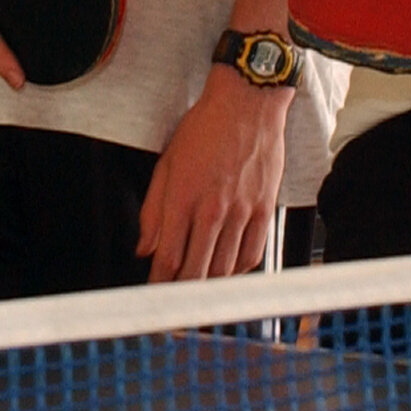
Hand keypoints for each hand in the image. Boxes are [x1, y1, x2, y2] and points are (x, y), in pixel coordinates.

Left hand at [138, 71, 288, 281]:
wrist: (248, 102)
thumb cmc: (205, 127)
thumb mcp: (167, 163)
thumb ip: (153, 209)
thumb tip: (144, 248)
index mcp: (183, 197)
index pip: (168, 257)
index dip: (159, 285)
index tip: (154, 299)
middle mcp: (213, 208)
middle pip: (196, 271)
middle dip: (182, 296)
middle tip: (175, 308)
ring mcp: (242, 210)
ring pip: (224, 268)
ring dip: (209, 287)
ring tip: (199, 296)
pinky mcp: (265, 208)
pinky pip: (253, 253)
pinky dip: (238, 270)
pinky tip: (227, 272)